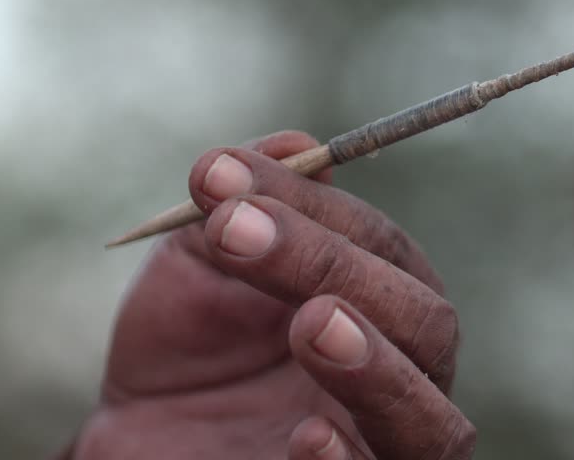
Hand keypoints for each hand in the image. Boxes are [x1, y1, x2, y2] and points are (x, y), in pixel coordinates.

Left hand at [67, 131, 474, 458]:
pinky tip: (305, 435)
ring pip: (434, 424)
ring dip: (378, 368)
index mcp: (382, 307)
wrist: (139, 443)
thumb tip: (300, 144)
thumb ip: (248, 205)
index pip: (382, 247)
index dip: (314, 207)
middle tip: (239, 232)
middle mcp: (403, 379)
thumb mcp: (199, 268)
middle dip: (335, 266)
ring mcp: (382, 449)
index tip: (220, 178)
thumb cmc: (184, 354)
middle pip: (425, 323)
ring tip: (312, 325)